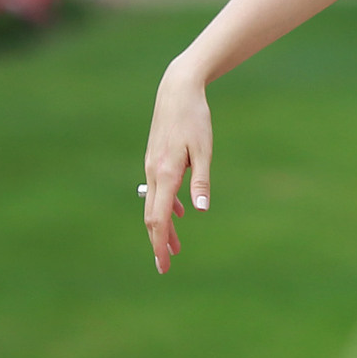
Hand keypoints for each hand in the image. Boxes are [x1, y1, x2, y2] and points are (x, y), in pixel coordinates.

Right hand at [142, 66, 213, 274]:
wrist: (177, 91)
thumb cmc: (195, 118)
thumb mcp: (203, 149)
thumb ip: (201, 181)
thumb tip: (199, 211)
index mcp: (165, 173)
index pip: (158, 218)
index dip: (160, 243)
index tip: (164, 263)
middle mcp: (153, 173)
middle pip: (152, 217)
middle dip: (158, 242)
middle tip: (165, 266)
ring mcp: (152, 167)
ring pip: (155, 205)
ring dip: (164, 226)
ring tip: (176, 246)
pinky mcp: (156, 160)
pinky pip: (158, 191)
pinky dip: (167, 206)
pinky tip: (180, 214)